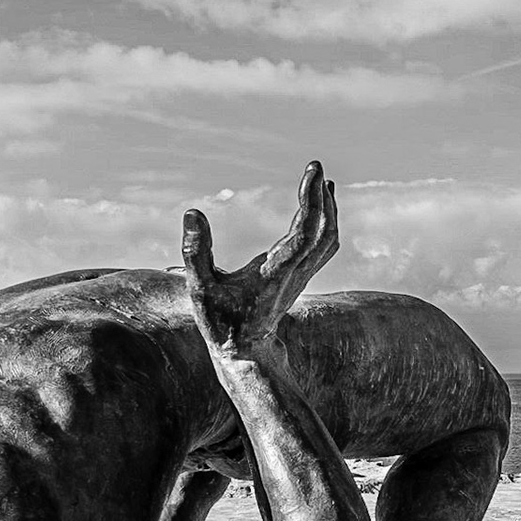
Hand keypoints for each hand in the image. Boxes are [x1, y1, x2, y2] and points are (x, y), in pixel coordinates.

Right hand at [182, 161, 337, 355]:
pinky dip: (327, 224)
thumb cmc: (220, 323)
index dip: (311, 199)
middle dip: (322, 196)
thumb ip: (194, 252)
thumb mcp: (200, 289)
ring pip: (328, 240)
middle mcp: (295, 273)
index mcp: (275, 272)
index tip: (313, 169)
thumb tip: (192, 212)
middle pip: (323, 231)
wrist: (246, 353)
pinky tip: (322, 209)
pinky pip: (324, 248)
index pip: (304, 231)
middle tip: (315, 166)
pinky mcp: (301, 280)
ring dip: (328, 210)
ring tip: (322, 182)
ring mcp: (302, 278)